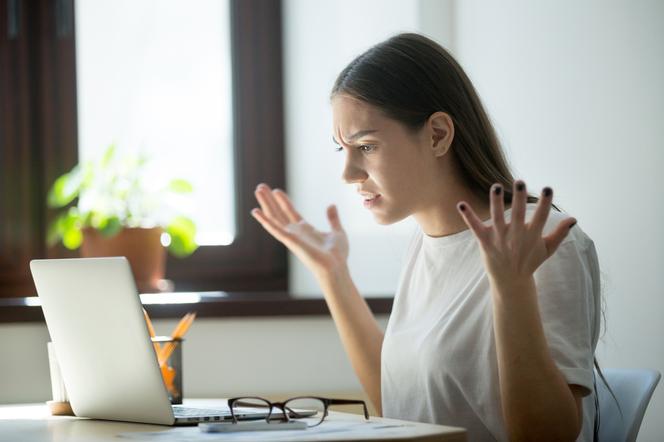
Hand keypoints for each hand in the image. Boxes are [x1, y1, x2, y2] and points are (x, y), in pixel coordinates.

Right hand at [251, 183, 348, 278]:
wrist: (336, 267)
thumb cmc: (337, 256)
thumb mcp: (337, 232)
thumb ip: (333, 219)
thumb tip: (331, 205)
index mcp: (305, 230)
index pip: (290, 212)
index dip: (283, 201)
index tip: (276, 191)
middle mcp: (295, 232)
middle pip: (278, 213)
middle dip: (269, 200)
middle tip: (260, 187)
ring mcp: (291, 236)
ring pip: (274, 217)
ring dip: (265, 204)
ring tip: (258, 190)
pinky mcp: (290, 241)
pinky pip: (274, 229)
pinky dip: (264, 220)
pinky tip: (255, 211)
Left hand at [456, 180, 576, 289]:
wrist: (510, 281)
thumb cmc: (530, 262)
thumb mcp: (547, 249)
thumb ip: (560, 233)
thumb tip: (574, 218)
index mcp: (532, 236)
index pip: (541, 217)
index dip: (545, 203)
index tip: (548, 189)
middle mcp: (516, 235)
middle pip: (519, 214)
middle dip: (519, 198)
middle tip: (520, 182)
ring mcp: (499, 238)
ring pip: (497, 217)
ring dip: (496, 202)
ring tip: (496, 186)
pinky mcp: (485, 241)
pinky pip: (475, 227)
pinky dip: (468, 216)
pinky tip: (461, 204)